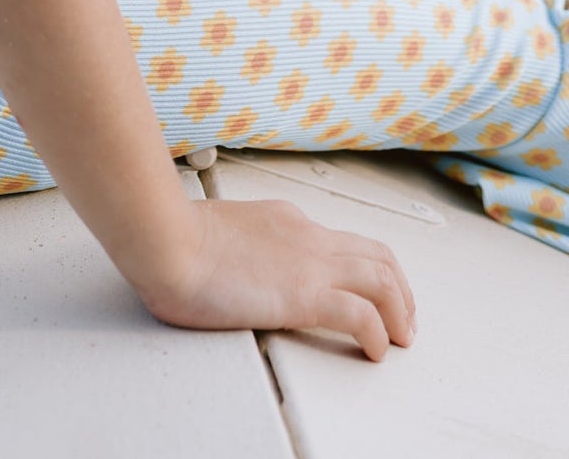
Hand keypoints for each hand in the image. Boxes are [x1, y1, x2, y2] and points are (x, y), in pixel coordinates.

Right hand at [137, 197, 415, 360]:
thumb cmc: (174, 240)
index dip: (364, 267)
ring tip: (401, 336)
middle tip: (403, 317)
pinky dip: (378, 334)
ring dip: (400, 310)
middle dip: (399, 287)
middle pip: (376, 254)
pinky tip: (375, 350)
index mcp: (283, 218)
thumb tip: (232, 263)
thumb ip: (238, 245)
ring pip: (383, 279)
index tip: (368, 291)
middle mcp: (305, 234)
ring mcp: (309, 262)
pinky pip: (363, 315)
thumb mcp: (218, 233)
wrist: (165, 240)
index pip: (340, 239)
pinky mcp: (305, 294)